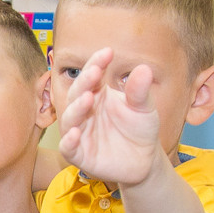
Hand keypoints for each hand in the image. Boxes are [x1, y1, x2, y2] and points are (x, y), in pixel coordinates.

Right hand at [54, 47, 161, 185]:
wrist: (145, 160)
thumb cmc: (140, 129)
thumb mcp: (144, 108)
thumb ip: (140, 91)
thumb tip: (144, 68)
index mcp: (98, 94)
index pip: (93, 75)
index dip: (97, 63)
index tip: (108, 52)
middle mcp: (85, 111)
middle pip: (77, 93)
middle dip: (84, 83)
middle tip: (95, 72)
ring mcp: (80, 132)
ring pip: (70, 119)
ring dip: (76, 108)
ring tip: (87, 99)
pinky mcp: (80, 154)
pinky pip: (68, 147)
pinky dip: (68, 141)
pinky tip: (75, 134)